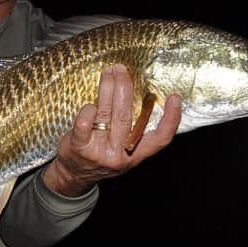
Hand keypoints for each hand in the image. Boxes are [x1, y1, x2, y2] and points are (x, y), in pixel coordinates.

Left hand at [42, 64, 181, 196]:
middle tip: (121, 70)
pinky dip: (87, 111)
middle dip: (125, 89)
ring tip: (108, 73)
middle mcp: (120, 154)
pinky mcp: (79, 149)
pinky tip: (89, 104)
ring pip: (106, 115)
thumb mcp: (122, 150)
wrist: (73, 177)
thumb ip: (132, 129)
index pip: (160, 139)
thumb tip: (135, 92)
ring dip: (107, 90)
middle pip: (126, 117)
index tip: (175, 97)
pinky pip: (83, 125)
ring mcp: (99, 153)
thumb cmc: (99, 155)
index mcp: (136, 154)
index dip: (171, 119)